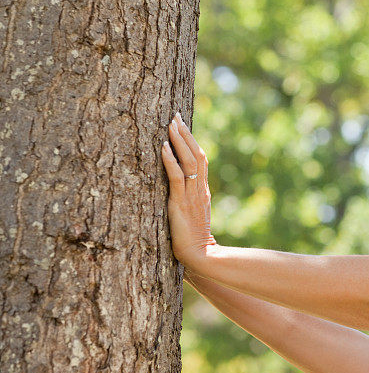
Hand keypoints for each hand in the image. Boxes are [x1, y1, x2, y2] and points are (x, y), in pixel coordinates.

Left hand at [161, 112, 217, 271]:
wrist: (200, 256)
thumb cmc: (193, 243)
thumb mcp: (191, 217)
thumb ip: (186, 203)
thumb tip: (175, 195)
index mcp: (202, 192)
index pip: (201, 160)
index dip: (193, 141)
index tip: (183, 125)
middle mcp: (199, 189)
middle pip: (197, 155)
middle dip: (186, 134)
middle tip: (176, 115)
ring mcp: (191, 195)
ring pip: (188, 161)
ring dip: (179, 141)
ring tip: (171, 124)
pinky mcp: (180, 203)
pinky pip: (176, 177)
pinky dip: (170, 160)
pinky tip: (163, 146)